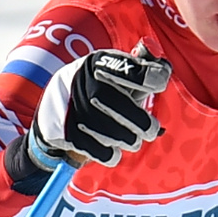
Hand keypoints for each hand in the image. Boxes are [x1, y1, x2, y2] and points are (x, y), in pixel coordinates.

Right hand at [28, 46, 170, 169]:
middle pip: (118, 105)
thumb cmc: (99, 89)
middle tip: (151, 130)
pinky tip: (114, 150)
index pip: (129, 68)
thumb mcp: (115, 73)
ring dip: (128, 140)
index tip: (159, 82)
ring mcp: (71, 108)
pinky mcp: (66, 133)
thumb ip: (140, 70)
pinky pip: (98, 150)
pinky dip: (111, 154)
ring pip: (110, 132)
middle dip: (141, 122)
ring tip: (132, 140)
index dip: (151, 75)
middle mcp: (82, 81)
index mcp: (98, 62)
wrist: (55, 109)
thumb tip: (163, 71)